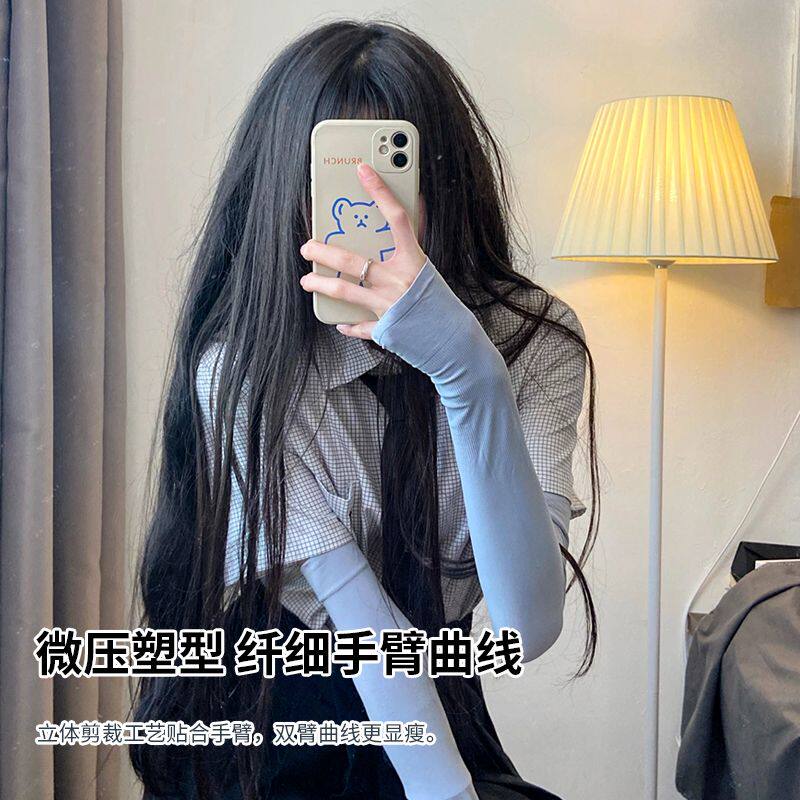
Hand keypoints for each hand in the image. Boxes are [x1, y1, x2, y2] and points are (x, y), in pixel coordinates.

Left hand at [299, 162, 426, 339]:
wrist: (454, 340)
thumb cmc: (441, 302)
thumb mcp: (428, 268)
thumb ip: (413, 243)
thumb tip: (415, 207)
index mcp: (413, 261)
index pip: (397, 218)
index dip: (381, 191)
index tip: (363, 171)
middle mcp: (397, 281)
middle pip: (353, 261)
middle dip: (324, 252)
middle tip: (307, 246)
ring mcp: (388, 306)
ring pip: (345, 292)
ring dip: (322, 284)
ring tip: (307, 280)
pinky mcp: (384, 329)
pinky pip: (360, 326)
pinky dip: (348, 324)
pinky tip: (339, 320)